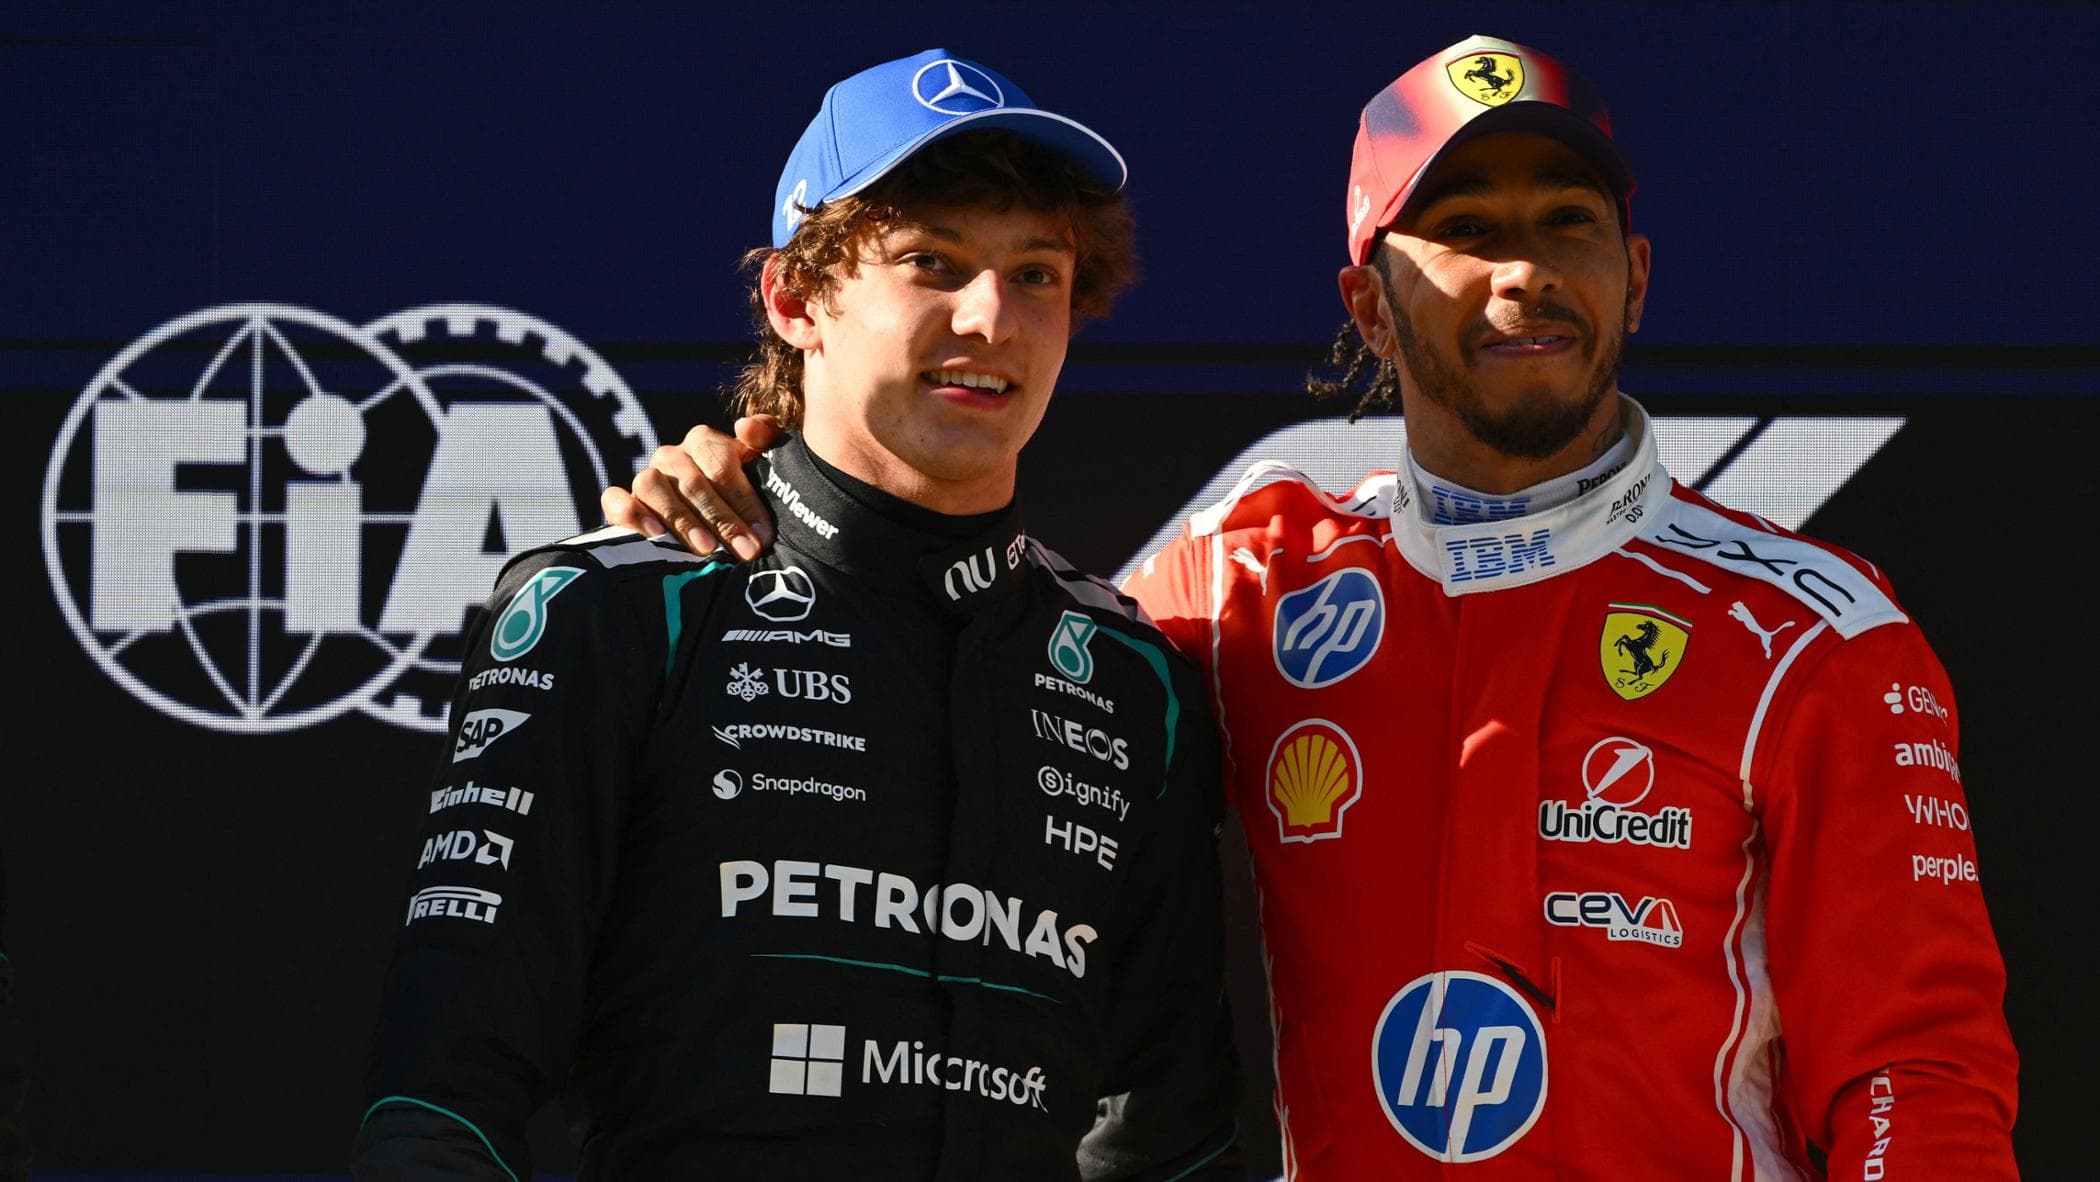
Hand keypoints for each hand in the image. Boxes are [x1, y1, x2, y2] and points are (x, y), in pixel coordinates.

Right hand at [599, 415, 786, 559]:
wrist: (715, 520)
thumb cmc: (745, 492)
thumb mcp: (762, 462)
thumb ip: (765, 436)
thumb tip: (745, 426)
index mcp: (703, 441)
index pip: (721, 466)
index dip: (744, 500)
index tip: (763, 533)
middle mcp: (671, 456)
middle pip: (692, 483)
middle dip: (722, 520)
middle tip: (744, 550)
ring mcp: (645, 478)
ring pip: (653, 487)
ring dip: (680, 519)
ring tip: (706, 548)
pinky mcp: (620, 501)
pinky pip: (615, 500)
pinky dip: (631, 514)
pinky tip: (654, 534)